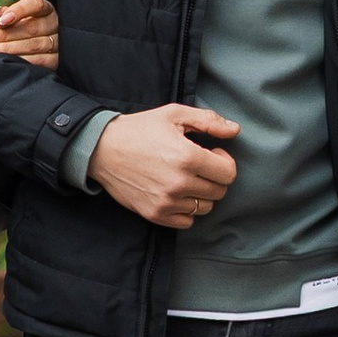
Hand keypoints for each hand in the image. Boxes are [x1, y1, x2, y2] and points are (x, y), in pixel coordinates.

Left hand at [0, 0, 59, 72]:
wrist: (35, 50)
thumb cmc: (20, 29)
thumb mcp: (14, 19)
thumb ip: (6, 14)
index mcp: (45, 8)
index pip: (35, 4)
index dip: (18, 11)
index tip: (1, 21)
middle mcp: (55, 23)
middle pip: (32, 28)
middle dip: (6, 34)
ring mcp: (58, 42)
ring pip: (35, 45)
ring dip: (10, 49)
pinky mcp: (58, 60)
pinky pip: (41, 61)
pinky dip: (23, 62)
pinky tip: (8, 62)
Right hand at [88, 103, 240, 229]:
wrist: (102, 149)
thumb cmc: (139, 129)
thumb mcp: (173, 114)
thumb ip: (208, 121)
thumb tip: (235, 130)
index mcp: (187, 157)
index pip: (228, 173)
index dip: (224, 162)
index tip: (212, 154)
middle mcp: (179, 183)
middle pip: (219, 191)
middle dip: (214, 177)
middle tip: (198, 165)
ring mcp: (166, 201)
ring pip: (205, 208)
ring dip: (201, 194)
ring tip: (186, 178)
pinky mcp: (155, 214)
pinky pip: (187, 221)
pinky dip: (186, 210)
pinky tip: (175, 193)